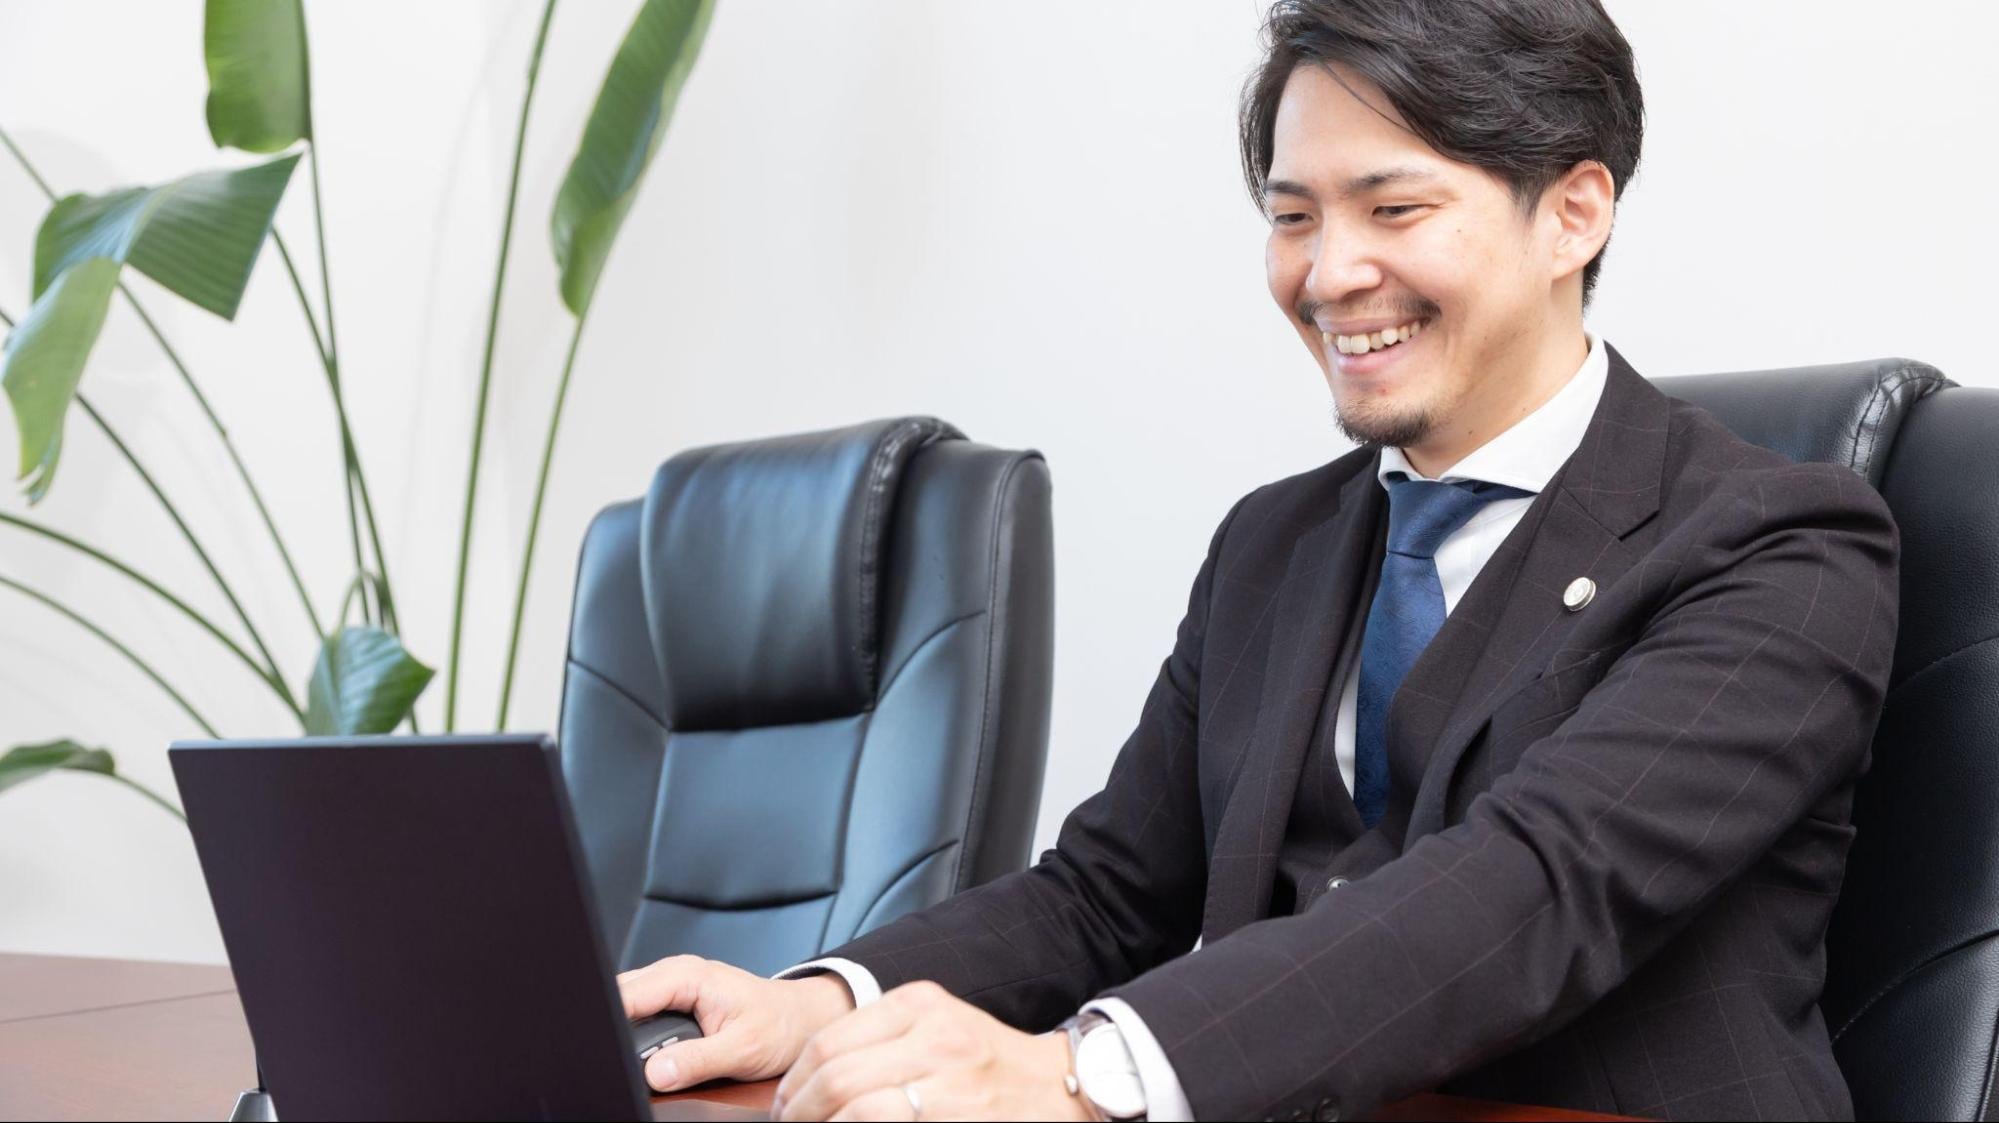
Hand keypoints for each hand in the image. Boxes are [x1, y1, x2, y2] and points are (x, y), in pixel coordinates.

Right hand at [617, 954, 856, 1092]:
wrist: (800, 1019)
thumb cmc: (780, 1025)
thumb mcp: (742, 1048)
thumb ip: (697, 1060)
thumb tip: (656, 1073)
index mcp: (688, 976)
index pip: (629, 994)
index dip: (611, 1020)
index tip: (605, 1047)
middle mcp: (675, 974)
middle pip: (619, 996)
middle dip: (613, 1024)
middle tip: (613, 1056)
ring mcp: (671, 986)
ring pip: (626, 1003)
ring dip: (623, 1028)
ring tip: (628, 1053)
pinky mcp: (672, 1002)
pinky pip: (639, 1012)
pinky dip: (634, 1030)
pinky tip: (640, 1049)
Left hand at [772, 980, 1093, 1121]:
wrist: (1061, 1089)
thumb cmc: (994, 1065)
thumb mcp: (939, 1027)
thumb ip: (883, 1039)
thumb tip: (814, 1078)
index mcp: (919, 1005)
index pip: (828, 1041)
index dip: (794, 1082)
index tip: (785, 1104)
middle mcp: (931, 1036)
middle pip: (833, 1076)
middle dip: (797, 1111)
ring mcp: (946, 1080)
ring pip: (852, 1108)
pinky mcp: (955, 1117)